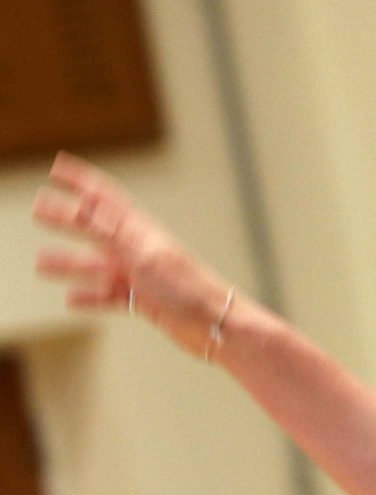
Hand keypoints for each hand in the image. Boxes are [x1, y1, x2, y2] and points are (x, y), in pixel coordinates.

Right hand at [33, 154, 232, 357]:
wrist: (218, 328)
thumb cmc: (188, 289)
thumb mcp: (143, 255)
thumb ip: (111, 233)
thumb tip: (82, 205)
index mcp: (140, 231)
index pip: (105, 198)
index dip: (81, 180)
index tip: (56, 166)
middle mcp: (139, 250)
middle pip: (94, 230)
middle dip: (65, 219)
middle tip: (38, 211)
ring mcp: (142, 277)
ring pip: (98, 267)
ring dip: (69, 264)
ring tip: (41, 264)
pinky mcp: (146, 302)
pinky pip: (111, 298)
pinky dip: (91, 298)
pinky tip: (71, 300)